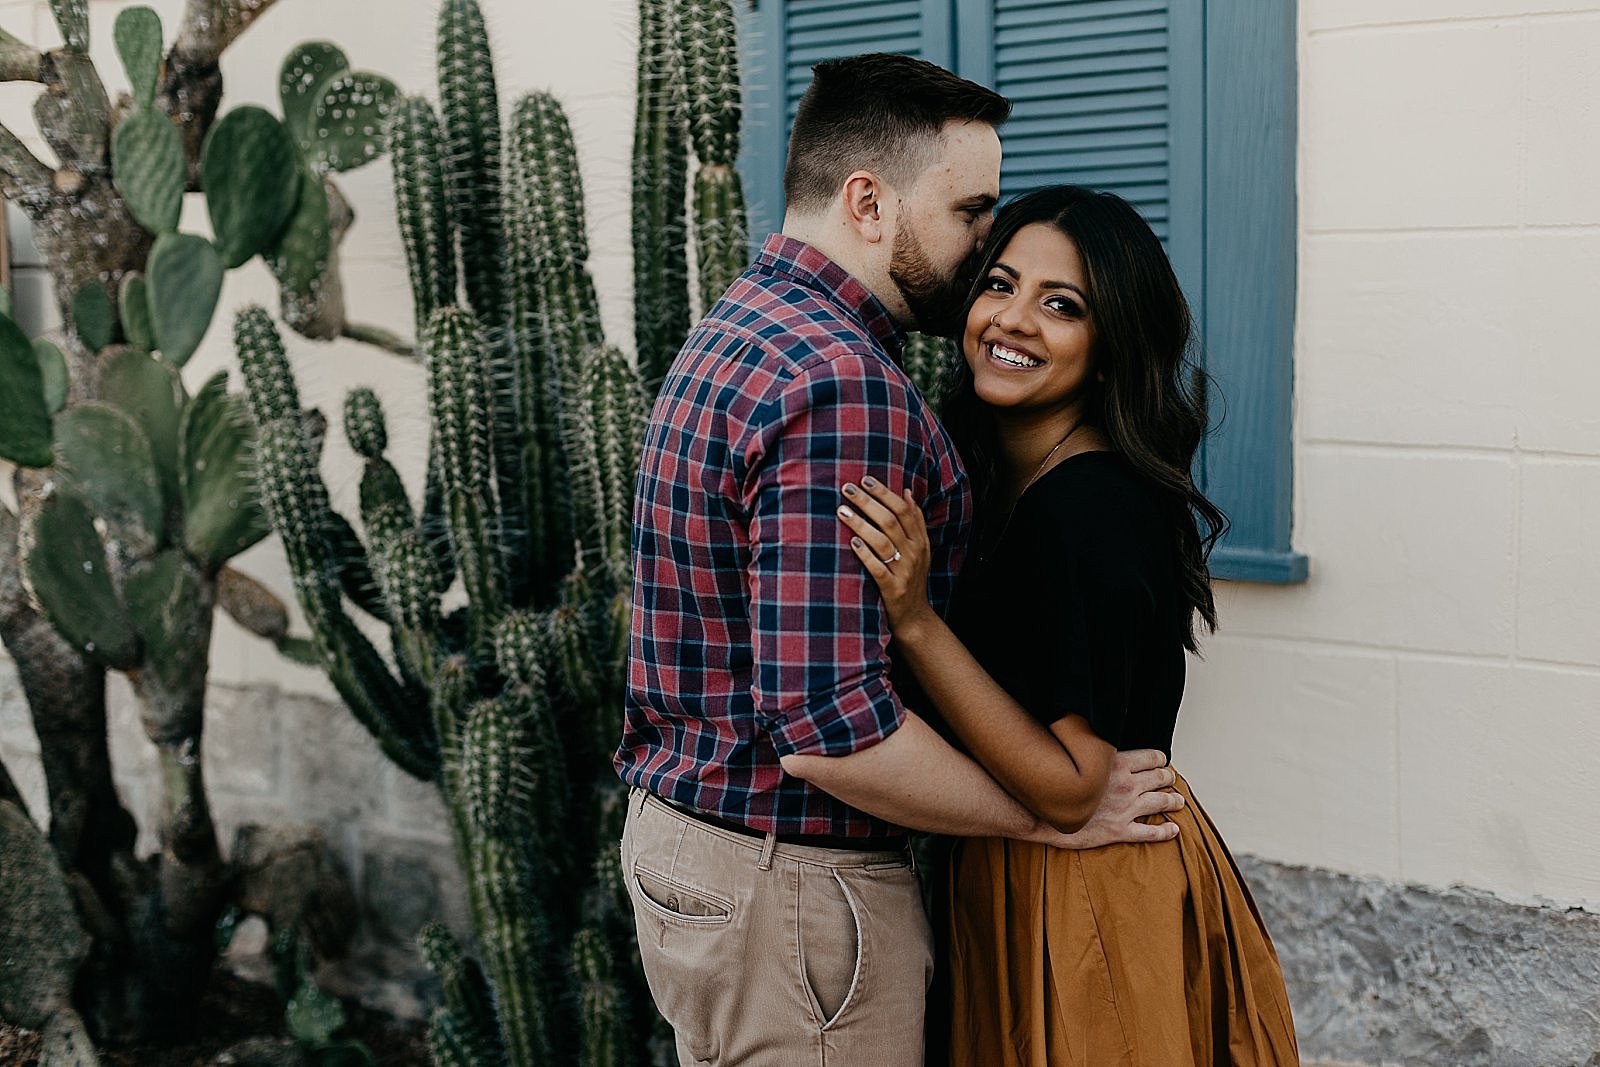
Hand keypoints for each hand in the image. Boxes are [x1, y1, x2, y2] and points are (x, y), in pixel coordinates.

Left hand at [838, 476, 936, 635]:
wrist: (914, 617)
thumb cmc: (911, 578)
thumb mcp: (920, 549)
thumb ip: (915, 521)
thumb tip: (907, 491)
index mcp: (920, 541)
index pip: (903, 510)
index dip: (884, 492)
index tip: (864, 479)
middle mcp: (914, 553)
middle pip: (890, 521)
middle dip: (867, 502)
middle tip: (846, 488)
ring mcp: (904, 571)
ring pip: (882, 541)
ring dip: (860, 524)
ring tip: (841, 510)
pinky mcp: (893, 589)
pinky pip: (878, 568)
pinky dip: (864, 554)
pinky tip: (851, 542)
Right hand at [1055, 749, 1182, 848]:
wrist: (1042, 813)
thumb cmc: (1056, 782)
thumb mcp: (1077, 755)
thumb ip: (1096, 750)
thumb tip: (1101, 739)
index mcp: (1117, 764)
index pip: (1151, 758)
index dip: (1160, 759)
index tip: (1162, 760)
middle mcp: (1127, 786)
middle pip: (1159, 778)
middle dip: (1168, 777)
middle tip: (1171, 778)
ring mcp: (1126, 809)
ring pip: (1160, 802)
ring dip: (1173, 801)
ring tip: (1179, 801)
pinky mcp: (1120, 830)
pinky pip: (1151, 832)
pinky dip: (1166, 831)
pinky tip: (1173, 830)